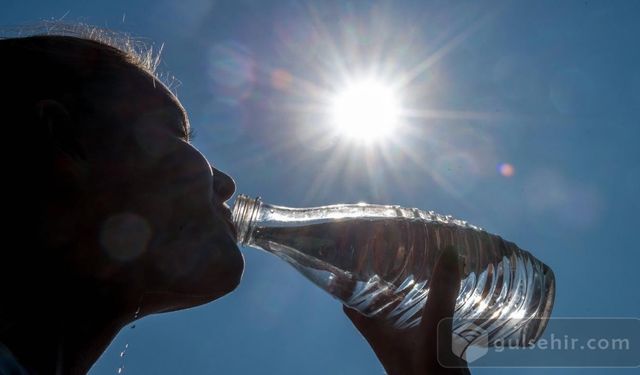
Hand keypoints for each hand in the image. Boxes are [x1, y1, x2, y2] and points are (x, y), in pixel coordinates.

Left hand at [344, 246, 469, 374]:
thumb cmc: (428, 374)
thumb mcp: (433, 331)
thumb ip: (440, 294)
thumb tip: (448, 252)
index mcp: (377, 332)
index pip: (350, 303)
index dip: (345, 281)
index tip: (347, 256)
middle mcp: (389, 334)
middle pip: (376, 302)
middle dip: (381, 278)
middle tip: (389, 250)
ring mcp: (410, 341)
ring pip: (402, 310)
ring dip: (407, 290)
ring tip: (418, 261)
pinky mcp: (430, 347)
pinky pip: (425, 319)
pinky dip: (431, 303)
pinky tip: (446, 290)